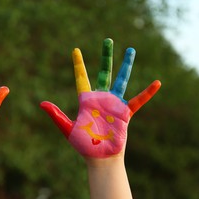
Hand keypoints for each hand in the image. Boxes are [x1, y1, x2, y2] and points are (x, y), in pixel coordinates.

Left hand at [40, 38, 160, 158]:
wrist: (99, 157)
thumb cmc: (83, 145)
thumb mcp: (67, 129)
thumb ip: (57, 115)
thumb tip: (41, 103)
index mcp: (86, 100)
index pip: (82, 77)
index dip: (79, 64)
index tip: (75, 50)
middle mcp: (101, 98)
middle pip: (104, 72)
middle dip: (106, 56)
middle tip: (108, 40)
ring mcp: (114, 104)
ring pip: (121, 80)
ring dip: (126, 65)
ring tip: (130, 50)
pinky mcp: (125, 113)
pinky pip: (138, 101)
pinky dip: (147, 93)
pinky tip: (157, 83)